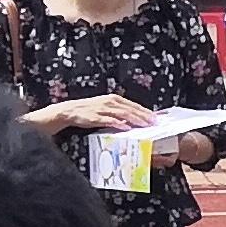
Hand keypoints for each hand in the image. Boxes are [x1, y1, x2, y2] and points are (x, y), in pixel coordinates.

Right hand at [32, 94, 154, 133]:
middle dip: (144, 116)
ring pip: (122, 114)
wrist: (70, 111)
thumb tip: (134, 120)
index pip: (133, 105)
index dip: (145, 111)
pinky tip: (126, 127)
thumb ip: (119, 112)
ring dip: (135, 119)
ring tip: (144, 125)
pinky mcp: (95, 117)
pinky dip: (118, 123)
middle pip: (130, 109)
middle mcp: (110, 102)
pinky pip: (109, 120)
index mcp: (114, 99)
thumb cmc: (90, 111)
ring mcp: (103, 109)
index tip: (156, 118)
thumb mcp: (106, 108)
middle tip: (154, 122)